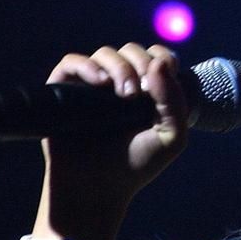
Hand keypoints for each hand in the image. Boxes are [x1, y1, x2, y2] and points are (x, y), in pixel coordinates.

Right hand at [34, 43, 189, 239]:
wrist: (98, 189)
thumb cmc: (136, 165)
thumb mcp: (171, 137)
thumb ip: (175, 101)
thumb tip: (159, 63)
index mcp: (147, 90)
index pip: (157, 57)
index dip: (164, 60)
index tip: (164, 81)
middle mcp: (119, 83)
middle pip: (133, 50)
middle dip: (141, 63)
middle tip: (141, 92)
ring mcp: (91, 85)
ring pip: (106, 53)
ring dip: (120, 67)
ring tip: (125, 94)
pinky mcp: (65, 90)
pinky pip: (72, 61)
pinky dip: (87, 66)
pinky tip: (100, 83)